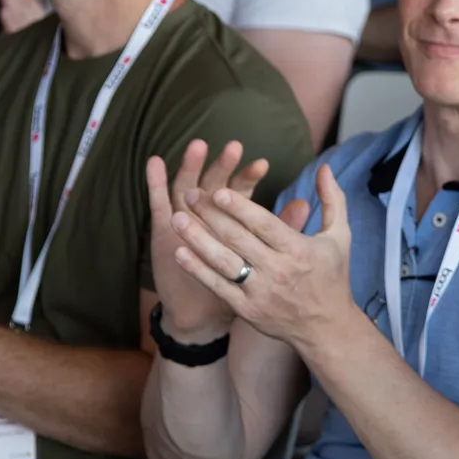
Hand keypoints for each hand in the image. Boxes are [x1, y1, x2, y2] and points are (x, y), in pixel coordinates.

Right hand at [142, 141, 270, 341]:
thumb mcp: (261, 258)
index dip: (250, 179)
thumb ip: (281, 231)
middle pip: (216, 184)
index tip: (262, 164)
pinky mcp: (162, 229)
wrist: (202, 312)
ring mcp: (184, 219)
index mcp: (232, 219)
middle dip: (225, 168)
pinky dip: (155, 183)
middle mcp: (207, 214)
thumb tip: (303, 205)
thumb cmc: (238, 285)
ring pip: (188, 187)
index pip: (243, 193)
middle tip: (234, 147)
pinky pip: (158, 202)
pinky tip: (155, 162)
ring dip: (191, 167)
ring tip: (198, 145)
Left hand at [170, 167, 359, 354]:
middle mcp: (278, 271)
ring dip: (197, 239)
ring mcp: (260, 292)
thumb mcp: (340, 237)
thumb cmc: (332, 277)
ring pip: (222, 261)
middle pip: (238, 239)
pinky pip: (217, 286)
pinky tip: (180, 253)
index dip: (240, 208)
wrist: (326, 327)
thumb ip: (332, 200)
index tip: (218, 191)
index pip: (264, 225)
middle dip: (210, 215)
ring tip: (176, 219)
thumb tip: (324, 167)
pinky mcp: (247, 310)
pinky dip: (197, 269)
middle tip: (190, 195)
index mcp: (299, 250)